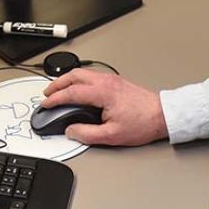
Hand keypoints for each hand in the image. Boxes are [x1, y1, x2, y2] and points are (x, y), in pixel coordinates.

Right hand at [41, 69, 168, 145]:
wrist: (162, 115)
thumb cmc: (143, 123)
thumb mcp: (112, 135)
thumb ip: (87, 133)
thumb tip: (71, 131)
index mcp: (103, 93)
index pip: (71, 92)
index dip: (54, 99)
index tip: (45, 104)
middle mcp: (106, 81)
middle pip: (74, 75)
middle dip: (57, 84)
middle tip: (47, 93)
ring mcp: (112, 79)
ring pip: (83, 73)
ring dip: (67, 80)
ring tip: (58, 90)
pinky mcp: (117, 81)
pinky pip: (92, 75)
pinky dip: (79, 80)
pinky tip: (78, 88)